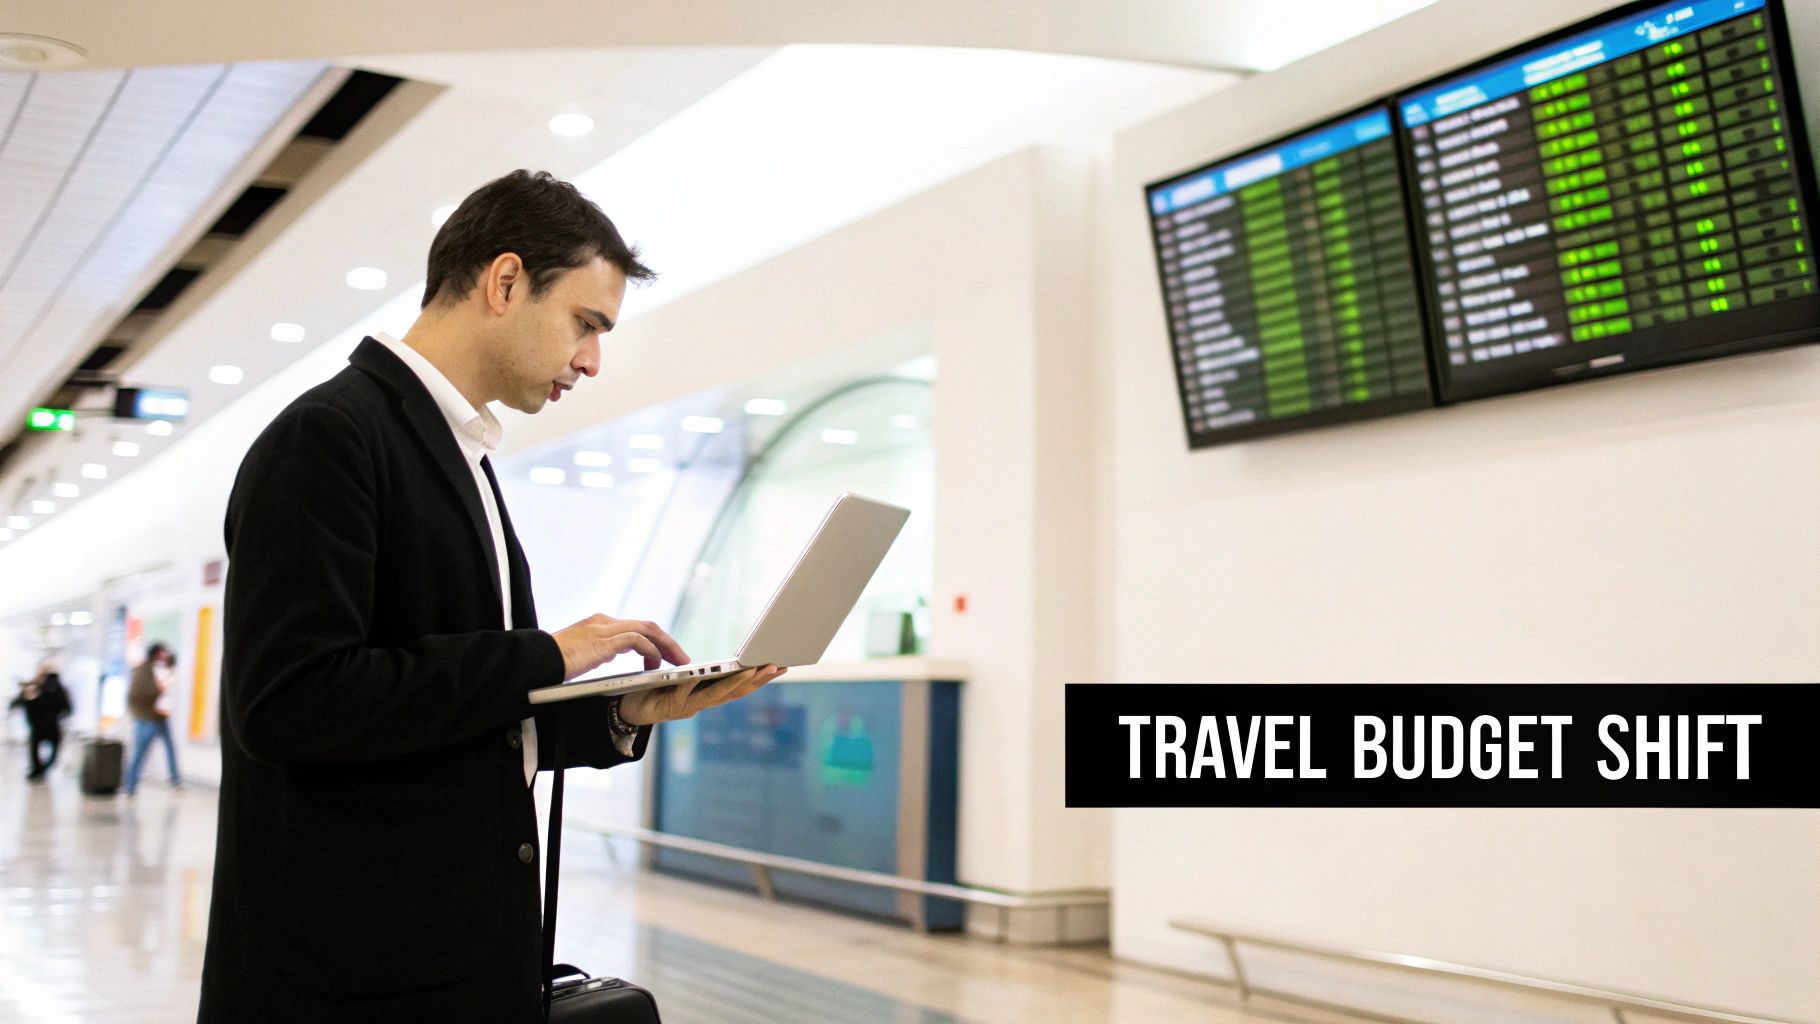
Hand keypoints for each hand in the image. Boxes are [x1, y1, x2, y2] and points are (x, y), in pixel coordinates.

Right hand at [550, 614, 688, 680]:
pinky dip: (651, 651)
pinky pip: (638, 641)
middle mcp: (604, 622)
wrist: (534, 662)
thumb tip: (607, 655)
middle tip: (682, 658)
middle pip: (647, 626)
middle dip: (668, 642)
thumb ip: (595, 650)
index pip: (635, 627)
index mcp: (598, 624)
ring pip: (648, 630)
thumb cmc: (551, 663)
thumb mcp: (579, 654)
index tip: (665, 654)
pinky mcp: (604, 641)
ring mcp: (604, 629)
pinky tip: (655, 665)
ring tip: (679, 663)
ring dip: (667, 646)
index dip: (654, 640)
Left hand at [619, 665, 785, 725]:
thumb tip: (706, 663)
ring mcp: (688, 708)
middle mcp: (700, 705)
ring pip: (719, 695)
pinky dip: (706, 684)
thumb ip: (693, 674)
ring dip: (739, 682)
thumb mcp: (676, 679)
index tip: (778, 665)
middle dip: (758, 680)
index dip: (758, 678)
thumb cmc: (648, 692)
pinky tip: (717, 673)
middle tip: (778, 665)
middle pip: (735, 692)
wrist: (621, 710)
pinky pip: (693, 694)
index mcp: (703, 696)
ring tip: (756, 669)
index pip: (737, 687)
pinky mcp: (673, 707)